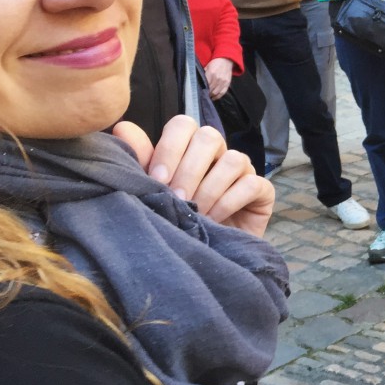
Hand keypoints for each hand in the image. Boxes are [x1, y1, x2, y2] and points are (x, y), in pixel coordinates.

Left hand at [113, 116, 274, 236]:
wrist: (205, 260)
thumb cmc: (177, 221)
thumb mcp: (155, 191)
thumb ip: (142, 159)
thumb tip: (121, 128)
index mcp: (189, 148)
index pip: (183, 125)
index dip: (170, 147)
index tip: (157, 179)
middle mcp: (218, 154)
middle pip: (209, 137)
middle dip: (189, 170)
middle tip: (177, 198)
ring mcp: (243, 170)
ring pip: (233, 159)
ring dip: (209, 189)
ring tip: (195, 213)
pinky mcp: (263, 190)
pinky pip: (252, 183)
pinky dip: (229, 201)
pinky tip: (215, 219)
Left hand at [204, 58, 234, 98]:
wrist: (226, 60)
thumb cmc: (216, 63)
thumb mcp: (207, 67)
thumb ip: (204, 74)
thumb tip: (200, 82)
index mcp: (211, 74)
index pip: (205, 85)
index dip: (203, 90)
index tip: (201, 92)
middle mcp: (217, 78)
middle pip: (210, 90)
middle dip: (207, 93)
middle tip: (204, 95)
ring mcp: (223, 81)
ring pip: (216, 93)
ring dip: (211, 95)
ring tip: (208, 96)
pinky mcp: (227, 83)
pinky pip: (222, 92)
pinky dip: (218, 96)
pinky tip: (214, 97)